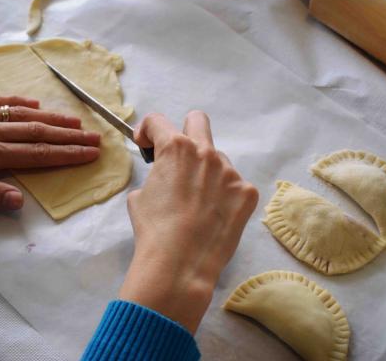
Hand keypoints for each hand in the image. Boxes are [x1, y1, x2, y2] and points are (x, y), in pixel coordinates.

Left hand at [0, 96, 100, 209]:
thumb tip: (20, 202)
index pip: (37, 154)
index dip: (67, 155)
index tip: (91, 153)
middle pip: (38, 133)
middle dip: (69, 137)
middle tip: (96, 137)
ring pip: (24, 116)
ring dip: (53, 119)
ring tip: (76, 121)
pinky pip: (0, 102)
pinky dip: (20, 102)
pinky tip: (33, 103)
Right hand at [119, 111, 258, 333]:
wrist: (180, 264)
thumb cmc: (153, 230)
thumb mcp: (138, 197)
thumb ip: (154, 175)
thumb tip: (163, 177)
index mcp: (175, 148)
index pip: (158, 121)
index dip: (147, 131)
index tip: (146, 145)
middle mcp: (206, 152)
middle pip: (197, 121)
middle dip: (184, 132)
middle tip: (179, 157)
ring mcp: (230, 172)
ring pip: (217, 160)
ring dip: (206, 173)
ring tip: (197, 204)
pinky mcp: (247, 192)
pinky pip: (233, 185)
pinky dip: (223, 196)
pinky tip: (214, 216)